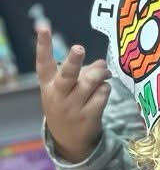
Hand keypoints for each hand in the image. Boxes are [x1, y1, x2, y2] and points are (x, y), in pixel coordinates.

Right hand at [35, 27, 110, 162]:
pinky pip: (102, 94)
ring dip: (101, 74)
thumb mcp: (66, 89)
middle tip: (78, 49)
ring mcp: (73, 107)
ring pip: (91, 82)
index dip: (43, 45)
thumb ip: (81, 73)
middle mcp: (58, 95)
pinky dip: (106, 89)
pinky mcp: (88, 116)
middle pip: (67, 75)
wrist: (69, 141)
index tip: (43, 28)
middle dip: (73, 61)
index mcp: (48, 85)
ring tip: (105, 73)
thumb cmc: (67, 105)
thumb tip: (102, 63)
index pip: (43, 62)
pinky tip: (103, 91)